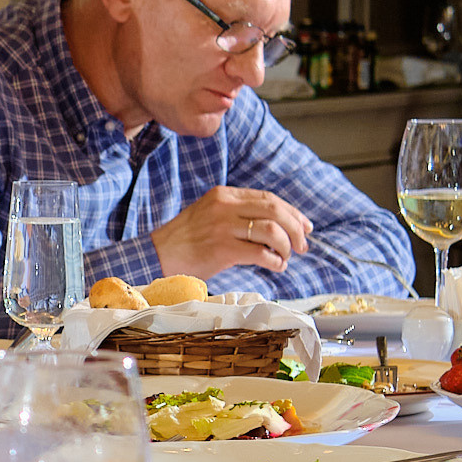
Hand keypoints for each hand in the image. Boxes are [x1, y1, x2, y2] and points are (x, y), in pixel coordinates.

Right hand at [150, 187, 313, 278]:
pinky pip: (260, 252)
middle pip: (275, 210)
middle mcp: (224, 206)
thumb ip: (236, 212)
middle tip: (302, 245)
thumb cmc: (184, 240)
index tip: (305, 227)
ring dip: (286, 246)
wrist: (156, 255)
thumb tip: (276, 225)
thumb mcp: (208, 214)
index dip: (292, 213)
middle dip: (296, 228)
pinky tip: (275, 266)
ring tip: (285, 257)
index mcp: (222, 195)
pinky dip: (275, 261)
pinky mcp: (221, 249)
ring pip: (271, 230)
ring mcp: (222, 227)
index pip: (268, 198)